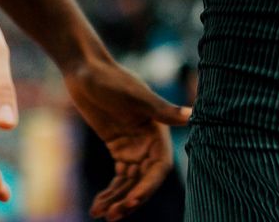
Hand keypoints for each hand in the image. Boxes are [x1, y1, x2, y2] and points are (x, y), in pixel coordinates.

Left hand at [62, 53, 191, 219]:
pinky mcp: (118, 146)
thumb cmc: (112, 79)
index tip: (129, 203)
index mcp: (158, 130)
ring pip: (130, 182)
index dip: (147, 188)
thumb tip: (192, 117)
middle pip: (144, 180)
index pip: (159, 168)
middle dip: (130, 199)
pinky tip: (97, 203)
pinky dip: (109, 191)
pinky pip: (118, 176)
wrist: (86, 70)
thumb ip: (162, 110)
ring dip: (117, 199)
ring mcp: (133, 145)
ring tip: (98, 213)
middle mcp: (149, 141)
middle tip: (111, 216)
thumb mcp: (135, 96)